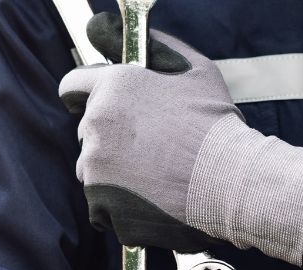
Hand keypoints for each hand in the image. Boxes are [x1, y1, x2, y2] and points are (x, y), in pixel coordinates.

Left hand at [59, 17, 302, 266]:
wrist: (230, 179)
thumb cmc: (216, 124)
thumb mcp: (194, 69)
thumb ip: (157, 48)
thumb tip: (130, 33)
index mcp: (112, 87)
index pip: (72, 86)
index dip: (84, 95)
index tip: (97, 105)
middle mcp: (95, 124)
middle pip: (87, 131)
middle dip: (110, 136)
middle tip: (148, 147)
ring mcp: (95, 166)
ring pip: (92, 167)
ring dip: (112, 171)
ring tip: (153, 175)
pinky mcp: (101, 202)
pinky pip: (100, 203)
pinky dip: (118, 204)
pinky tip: (150, 199)